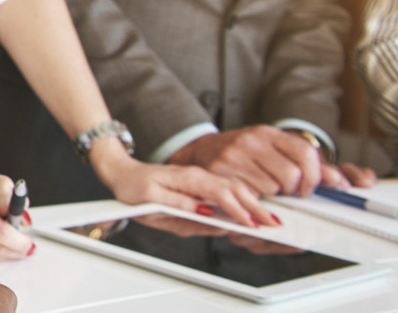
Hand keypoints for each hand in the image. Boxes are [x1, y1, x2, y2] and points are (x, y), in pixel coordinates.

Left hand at [90, 150, 274, 227]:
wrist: (123, 173)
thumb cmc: (133, 187)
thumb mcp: (150, 199)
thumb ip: (179, 205)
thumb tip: (206, 214)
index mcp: (186, 178)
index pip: (220, 193)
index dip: (239, 209)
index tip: (252, 224)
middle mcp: (197, 175)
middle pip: (235, 188)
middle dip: (256, 207)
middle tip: (274, 225)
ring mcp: (201, 178)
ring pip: (235, 187)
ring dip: (254, 203)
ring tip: (271, 220)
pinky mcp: (200, 183)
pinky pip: (227, 189)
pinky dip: (244, 199)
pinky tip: (253, 210)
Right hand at [167, 126, 367, 197]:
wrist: (202, 151)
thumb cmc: (247, 154)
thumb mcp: (278, 152)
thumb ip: (315, 166)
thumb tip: (348, 181)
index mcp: (269, 133)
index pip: (305, 152)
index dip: (314, 176)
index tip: (310, 187)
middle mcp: (251, 141)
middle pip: (291, 175)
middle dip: (293, 190)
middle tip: (286, 191)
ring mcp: (234, 156)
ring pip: (271, 189)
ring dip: (272, 196)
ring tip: (264, 190)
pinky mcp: (220, 173)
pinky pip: (250, 196)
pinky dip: (255, 201)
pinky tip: (250, 193)